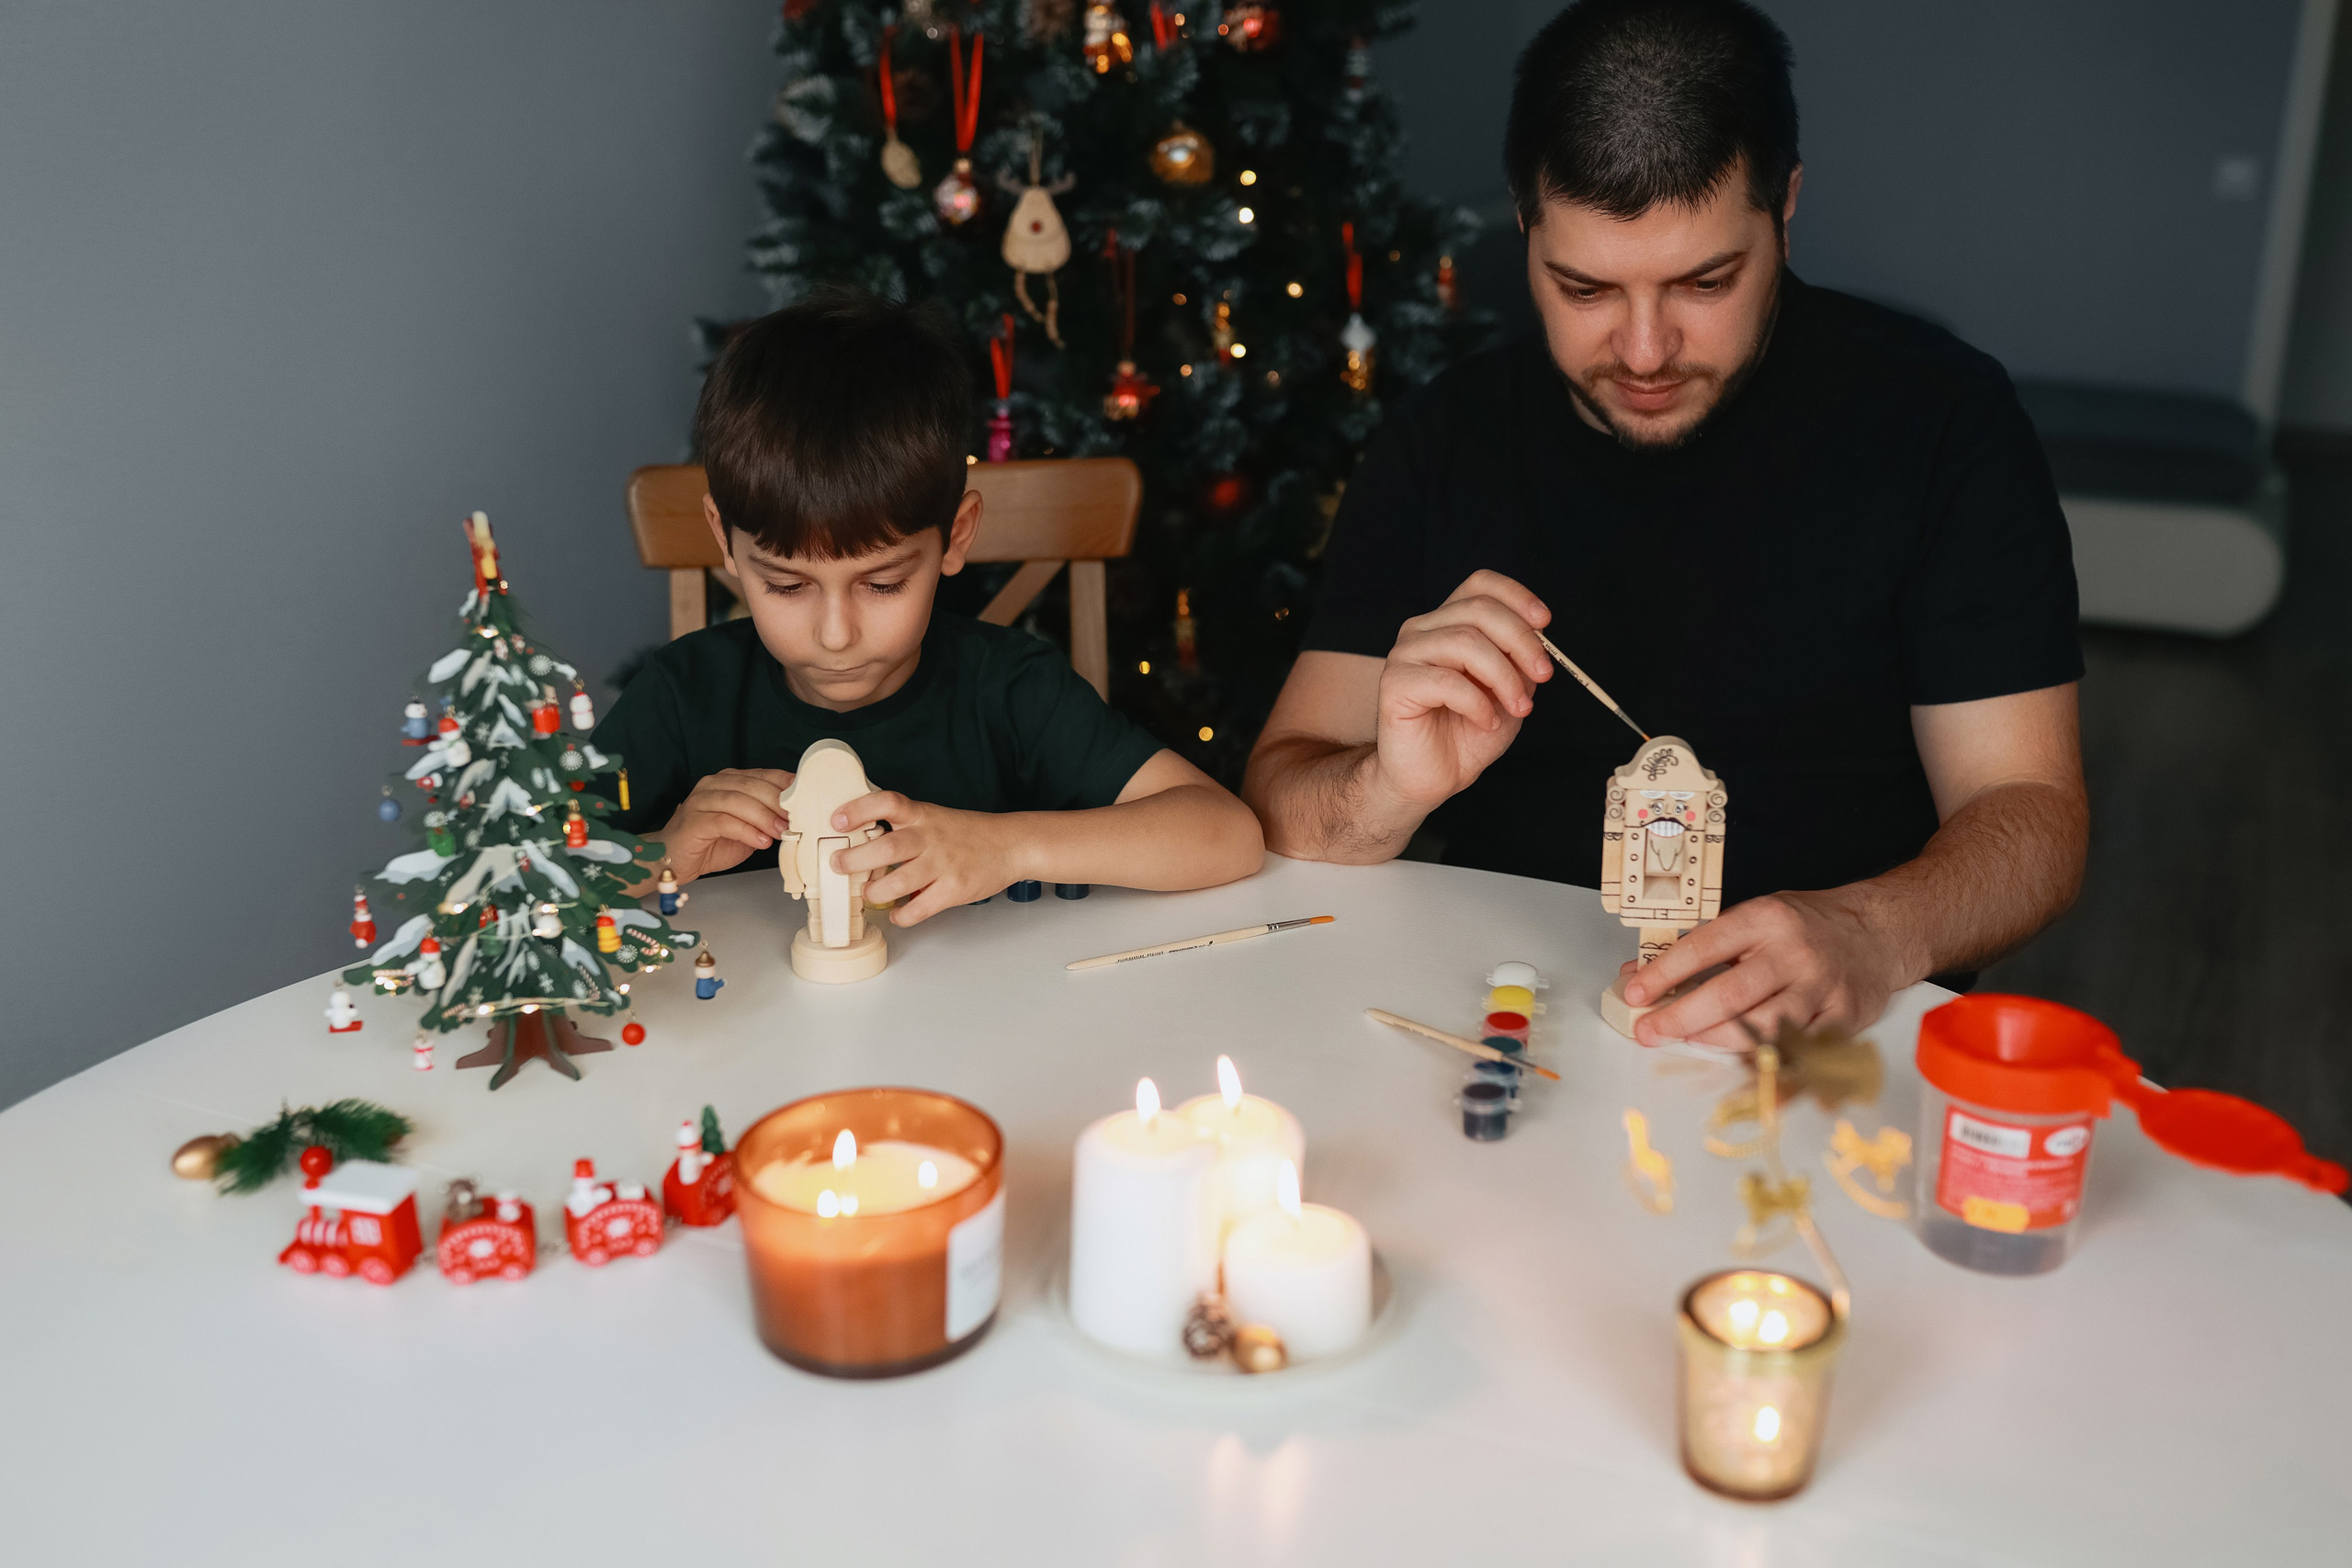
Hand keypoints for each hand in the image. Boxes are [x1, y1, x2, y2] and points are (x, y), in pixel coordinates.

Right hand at [649, 768, 793, 882]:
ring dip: (764, 816)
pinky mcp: (694, 820)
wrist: (673, 859)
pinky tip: (760, 841)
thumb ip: (765, 819)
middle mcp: (714, 784)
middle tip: (796, 820)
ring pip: (738, 800)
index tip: (807, 799)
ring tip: (782, 832)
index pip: (764, 775)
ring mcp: (701, 800)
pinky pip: (724, 821)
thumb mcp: (746, 829)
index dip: (787, 786)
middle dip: (778, 802)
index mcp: (729, 781)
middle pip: (752, 785)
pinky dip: (746, 830)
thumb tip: (795, 819)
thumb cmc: (709, 842)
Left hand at [830, 791, 1019, 925]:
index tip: (837, 821)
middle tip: (839, 865)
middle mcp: (930, 837)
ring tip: (869, 892)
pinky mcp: (954, 889)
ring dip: (875, 891)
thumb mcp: (934, 818)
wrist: (1010, 845)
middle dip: (855, 860)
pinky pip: (919, 908)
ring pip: (898, 882)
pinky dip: (902, 915)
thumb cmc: (967, 834)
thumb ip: (903, 826)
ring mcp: (943, 864)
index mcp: (922, 815)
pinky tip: (897, 913)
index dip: (859, 810)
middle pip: (887, 848)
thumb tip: (860, 843)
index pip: (888, 803)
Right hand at [1368, 571, 1553, 813]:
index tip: (1545, 623)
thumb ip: (1520, 662)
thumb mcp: (1509, 692)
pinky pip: (1447, 681)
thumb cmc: (1467, 734)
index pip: (1480, 584)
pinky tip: (1484, 720)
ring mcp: (1404, 655)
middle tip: (1544, 675)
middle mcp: (1422, 630)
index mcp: (1448, 624)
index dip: (1516, 595)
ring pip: (1466, 642)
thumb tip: (1539, 641)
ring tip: (1517, 708)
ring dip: (1504, 677)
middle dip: (1522, 642)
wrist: (1431, 779)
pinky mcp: (1394, 684)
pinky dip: (1478, 703)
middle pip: (1479, 610)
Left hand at [1623, 888, 1915, 1049]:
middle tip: (1650, 1031)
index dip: (1665, 974)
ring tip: (1690, 1041)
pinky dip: (1761, 1059)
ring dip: (1717, 1041)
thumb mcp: (1755, 919)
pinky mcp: (1843, 1020)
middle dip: (1681, 1019)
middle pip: (1730, 996)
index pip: (1704, 947)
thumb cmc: (1807, 927)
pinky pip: (1794, 1050)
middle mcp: (1795, 953)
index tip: (1635, 994)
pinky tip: (1736, 1059)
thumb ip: (1702, 946)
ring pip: (1761, 1029)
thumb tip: (1640, 973)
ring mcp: (1821, 989)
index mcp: (1766, 919)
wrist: (1879, 933)